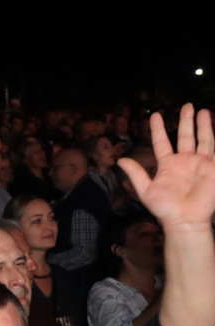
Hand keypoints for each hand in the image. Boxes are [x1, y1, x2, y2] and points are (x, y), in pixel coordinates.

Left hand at [119, 104, 214, 231]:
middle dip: (186, 121)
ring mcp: (200, 164)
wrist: (184, 220)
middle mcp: (184, 161)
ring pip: (203, 139)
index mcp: (168, 164)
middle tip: (186, 105)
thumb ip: (135, 174)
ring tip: (202, 110)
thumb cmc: (164, 208)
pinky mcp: (213, 169)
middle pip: (186, 136)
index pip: (162, 141)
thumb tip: (120, 160)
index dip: (158, 128)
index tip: (155, 114)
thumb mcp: (146, 190)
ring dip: (203, 125)